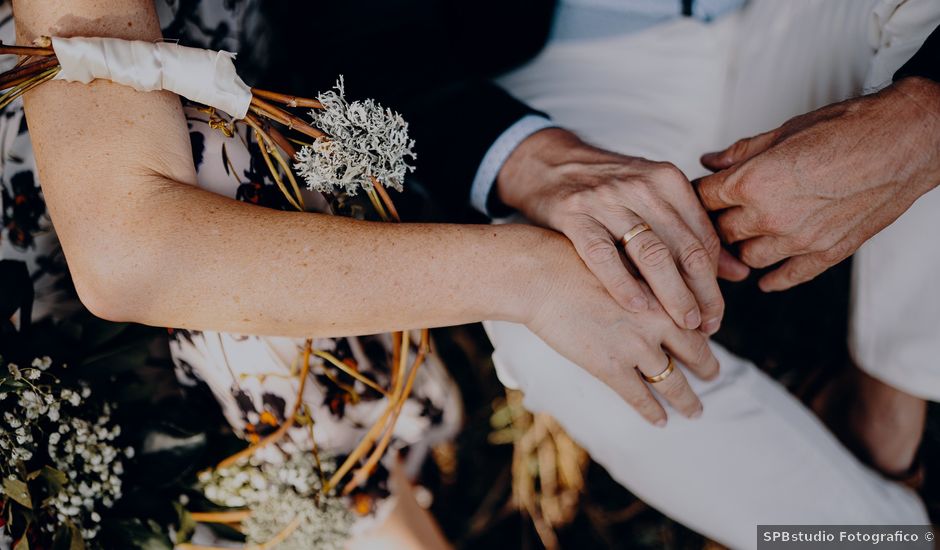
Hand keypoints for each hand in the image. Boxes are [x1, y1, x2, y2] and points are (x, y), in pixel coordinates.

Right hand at [498, 128, 747, 334]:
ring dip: (671, 294)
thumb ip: (693, 232)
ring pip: (651, 253)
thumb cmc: (607, 189)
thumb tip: (738, 272)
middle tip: (705, 326)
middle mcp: (641, 186)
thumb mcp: (653, 199)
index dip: (715, 282)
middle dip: (700, 294)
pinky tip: (637, 308)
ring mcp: (606, 199)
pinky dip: (622, 284)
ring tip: (682, 323)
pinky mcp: (574, 215)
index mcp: (668, 180)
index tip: (715, 313)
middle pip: (683, 248)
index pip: (702, 238)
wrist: (548, 165)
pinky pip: (603, 255)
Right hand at [524, 232, 719, 425]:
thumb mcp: (623, 261)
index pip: (697, 321)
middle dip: (707, 369)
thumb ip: (645, 280)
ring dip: (687, 400)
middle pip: (696, 354)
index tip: (707, 343)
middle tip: (713, 377)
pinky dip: (652, 411)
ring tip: (694, 411)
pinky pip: (639, 396)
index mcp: (663, 293)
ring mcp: (634, 347)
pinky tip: (660, 421)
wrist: (542, 276)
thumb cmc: (575, 260)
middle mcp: (658, 322)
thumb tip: (655, 291)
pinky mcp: (609, 366)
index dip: (705, 335)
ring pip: (673, 382)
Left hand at [697, 77, 939, 291]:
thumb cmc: (846, 128)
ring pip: (747, 258)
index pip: (703, 199)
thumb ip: (741, 153)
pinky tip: (765, 278)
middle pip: (722, 232)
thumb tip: (708, 161)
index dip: (699, 195)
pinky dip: (773, 279)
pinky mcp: (826, 253)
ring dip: (743, 247)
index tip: (700, 195)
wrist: (904, 141)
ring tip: (747, 235)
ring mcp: (799, 239)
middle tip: (721, 215)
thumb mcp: (783, 131)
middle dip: (718, 222)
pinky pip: (787, 276)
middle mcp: (770, 216)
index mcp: (753, 182)